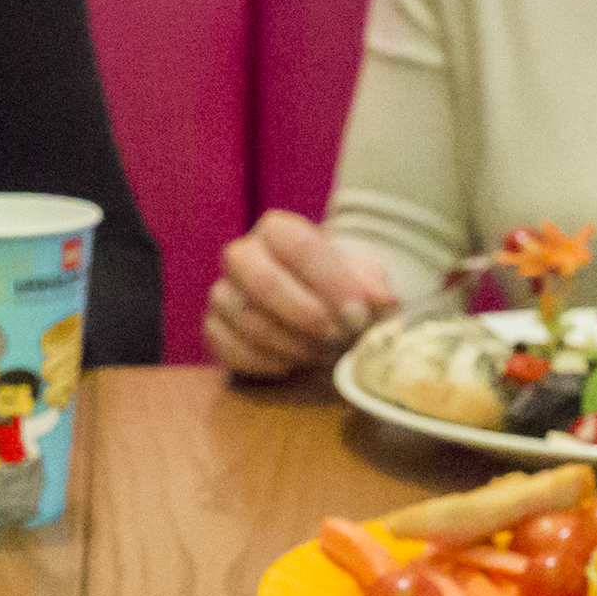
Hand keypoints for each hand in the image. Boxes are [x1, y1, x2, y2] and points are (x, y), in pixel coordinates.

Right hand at [204, 212, 400, 376]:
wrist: (316, 304)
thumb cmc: (338, 287)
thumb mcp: (364, 279)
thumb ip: (373, 286)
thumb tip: (381, 301)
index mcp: (278, 230)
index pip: (300, 248)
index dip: (332, 282)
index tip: (359, 314)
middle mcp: (243, 255)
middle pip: (263, 281)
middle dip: (305, 315)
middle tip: (337, 338)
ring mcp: (223, 292)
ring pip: (247, 319)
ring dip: (291, 344)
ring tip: (323, 354)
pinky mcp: (214, 327)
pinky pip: (230, 348)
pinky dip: (265, 362)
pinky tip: (291, 364)